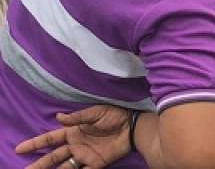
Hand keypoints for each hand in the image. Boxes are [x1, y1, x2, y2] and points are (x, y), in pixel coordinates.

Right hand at [16, 105, 131, 168]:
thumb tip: (58, 117)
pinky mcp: (96, 163)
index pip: (50, 139)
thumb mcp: (96, 112)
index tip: (20, 148)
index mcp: (74, 131)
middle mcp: (76, 145)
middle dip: (39, 164)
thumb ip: (78, 117)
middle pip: (53, 156)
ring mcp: (85, 155)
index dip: (36, 143)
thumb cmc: (115, 115)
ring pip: (64, 167)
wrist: (133, 126)